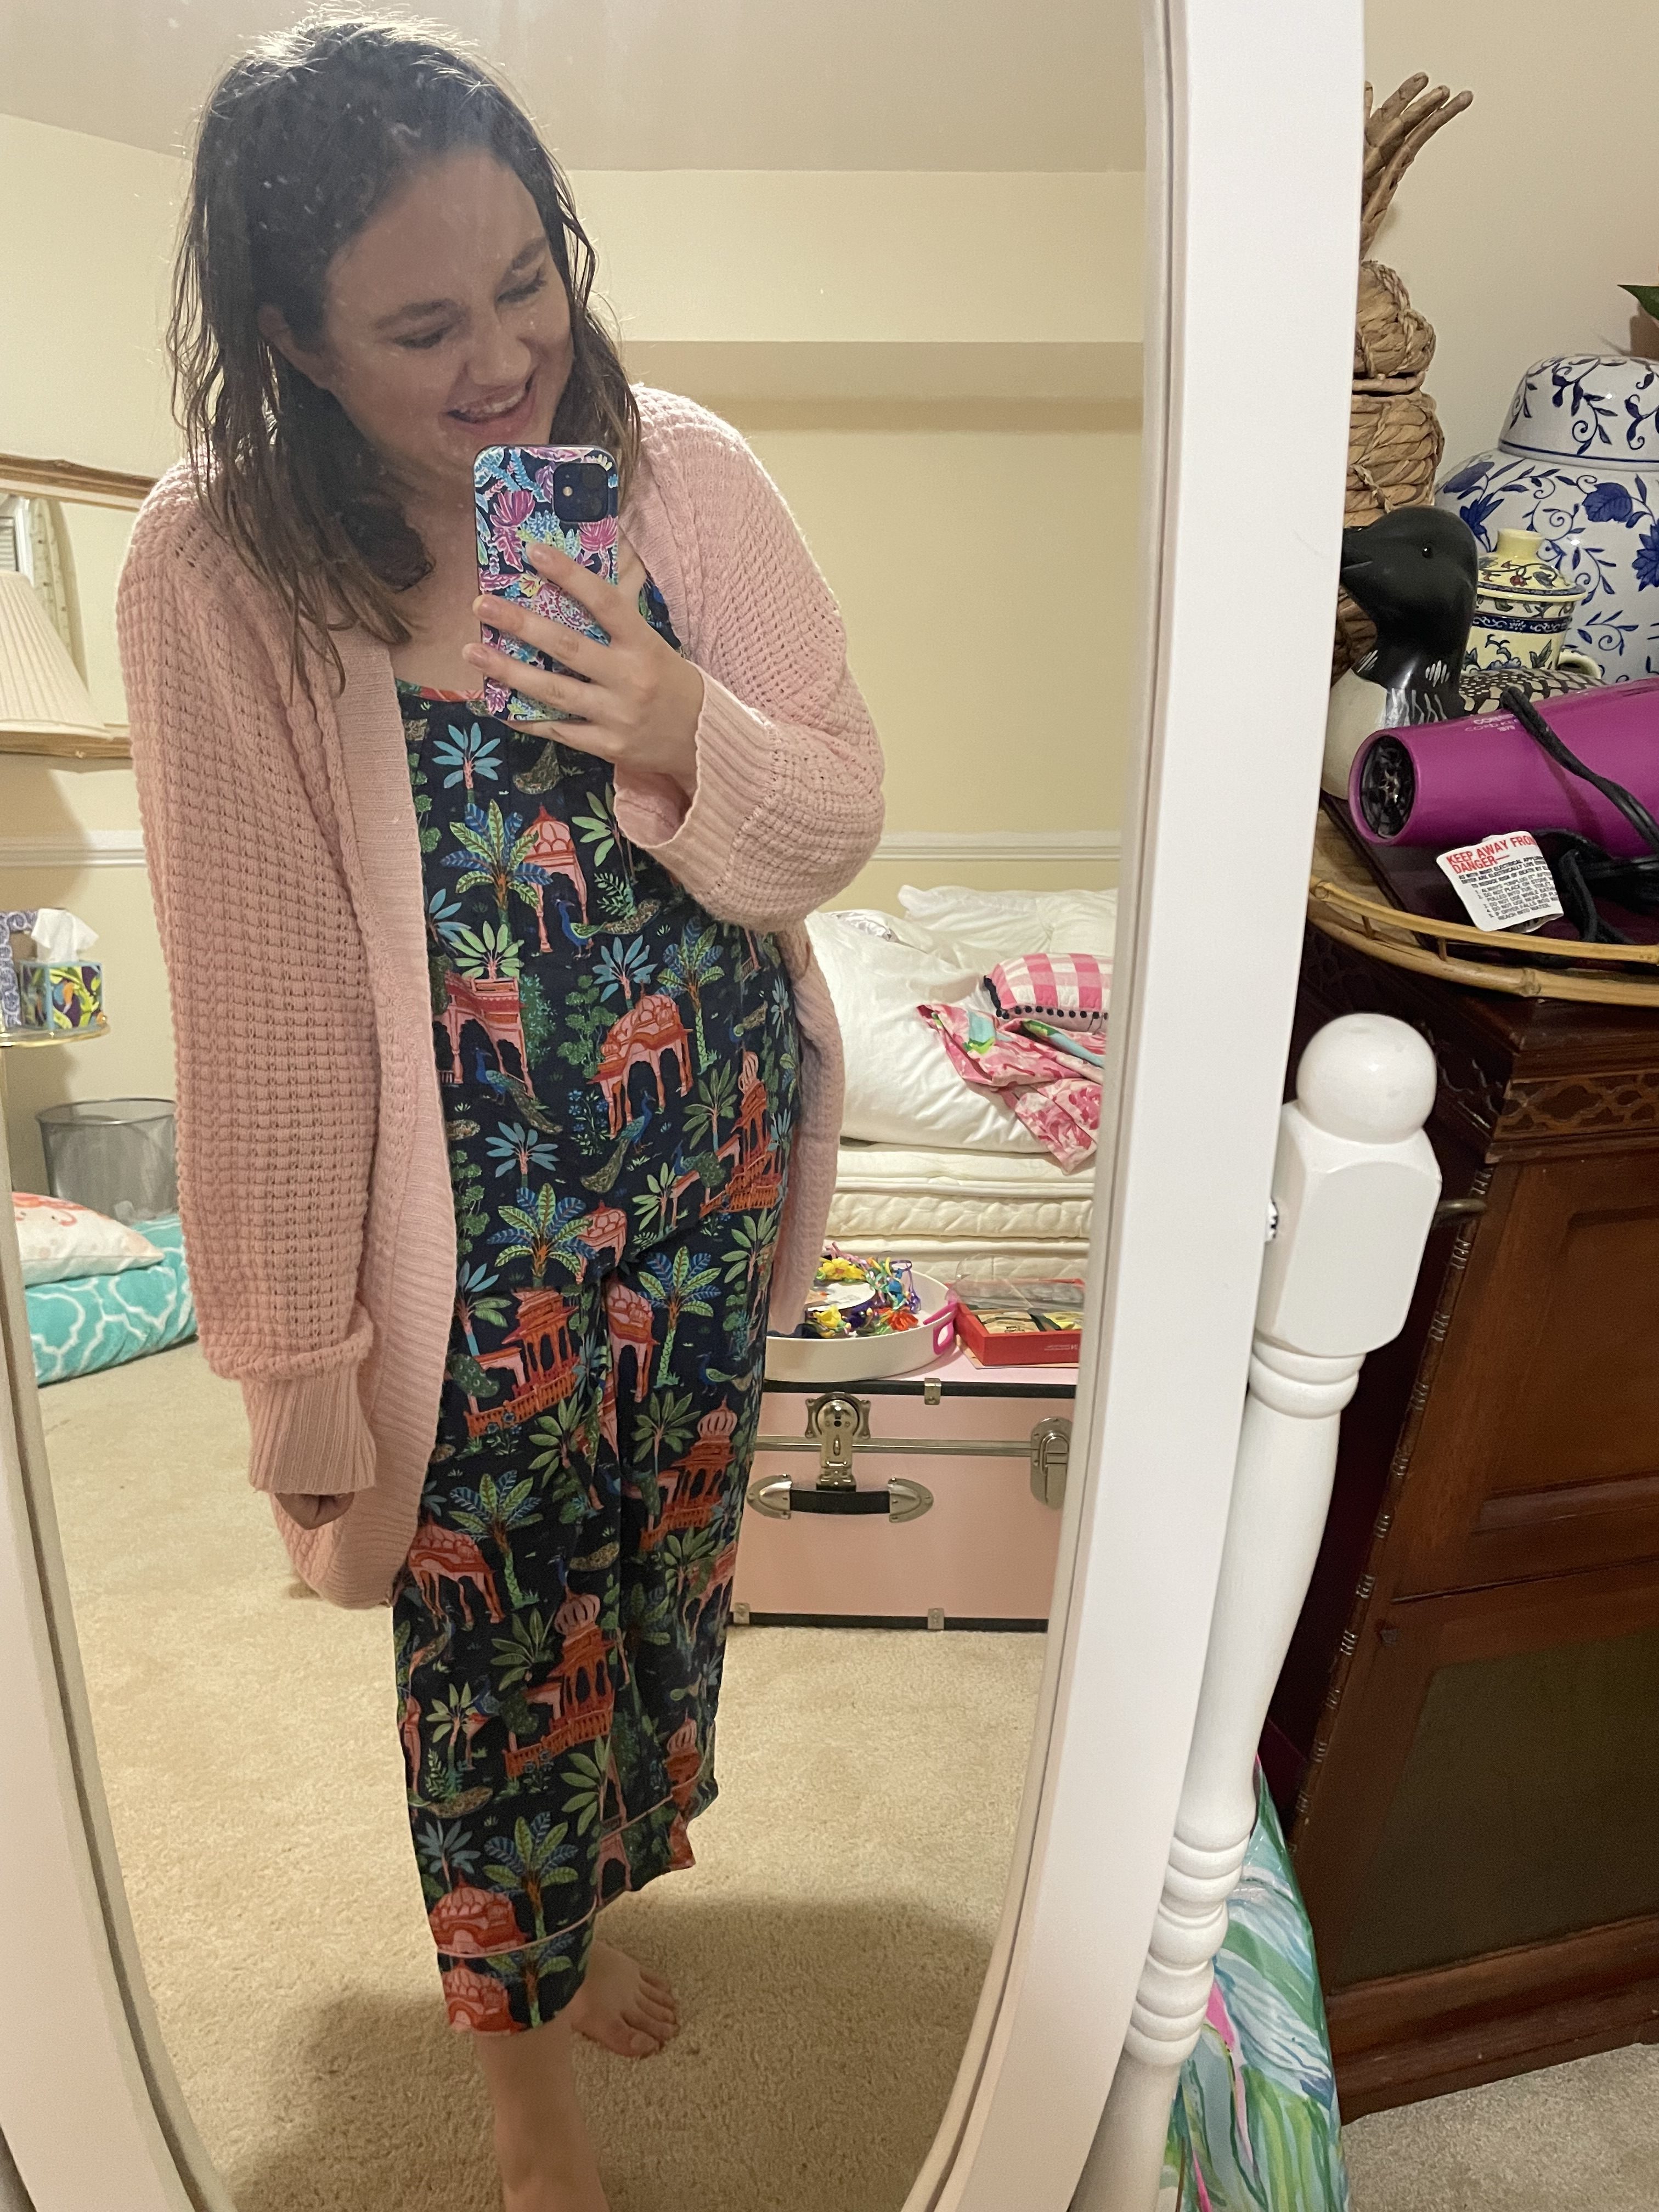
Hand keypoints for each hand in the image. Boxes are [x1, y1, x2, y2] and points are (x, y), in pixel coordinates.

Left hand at [464, 535, 703, 790]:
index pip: (604, 602)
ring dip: (509, 672)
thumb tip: (574, 580)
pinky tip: (496, 705)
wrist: (703, 740)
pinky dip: (526, 719)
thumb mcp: (654, 644)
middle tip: (481, 604)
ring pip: (554, 691)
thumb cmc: (671, 682)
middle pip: (567, 647)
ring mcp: (616, 715)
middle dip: (520, 624)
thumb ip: (617, 621)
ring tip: (474, 652)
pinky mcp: (607, 745)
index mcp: (644, 645)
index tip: (532, 552)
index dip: (568, 575)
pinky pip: (558, 731)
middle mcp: (629, 679)